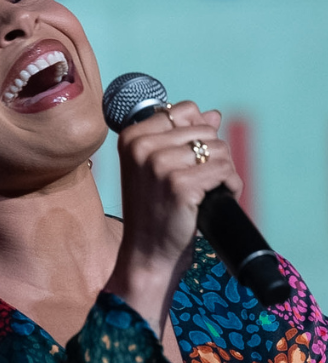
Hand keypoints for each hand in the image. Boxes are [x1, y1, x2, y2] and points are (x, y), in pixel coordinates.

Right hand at [105, 101, 242, 334]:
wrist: (147, 252)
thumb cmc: (153, 209)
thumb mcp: (157, 167)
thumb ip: (182, 136)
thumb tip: (213, 114)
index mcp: (132, 136)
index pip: (184, 110)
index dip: (198, 133)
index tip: (192, 157)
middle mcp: (142, 146)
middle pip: (205, 129)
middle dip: (213, 154)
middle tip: (202, 179)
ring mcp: (159, 165)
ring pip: (219, 149)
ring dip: (223, 170)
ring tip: (210, 189)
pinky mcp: (180, 185)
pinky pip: (224, 171)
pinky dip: (230, 185)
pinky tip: (217, 198)